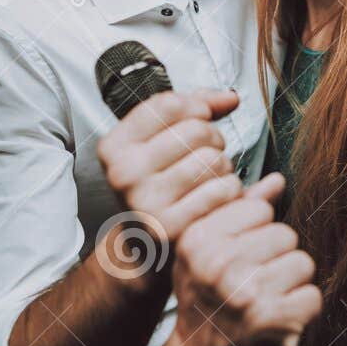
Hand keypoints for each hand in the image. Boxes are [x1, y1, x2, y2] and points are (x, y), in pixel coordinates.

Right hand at [95, 90, 246, 268]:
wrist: (148, 247)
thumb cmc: (162, 184)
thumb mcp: (162, 142)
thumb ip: (196, 109)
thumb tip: (231, 98)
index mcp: (115, 146)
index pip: (168, 104)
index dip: (196, 107)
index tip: (201, 120)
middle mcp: (123, 172)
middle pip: (196, 130)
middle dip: (214, 139)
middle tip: (208, 157)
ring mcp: (144, 201)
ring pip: (213, 159)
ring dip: (225, 167)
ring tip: (212, 178)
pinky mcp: (170, 227)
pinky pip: (221, 190)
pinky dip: (231, 192)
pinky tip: (219, 199)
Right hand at [166, 174, 321, 345]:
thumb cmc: (204, 304)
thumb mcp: (204, 254)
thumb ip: (240, 212)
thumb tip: (277, 181)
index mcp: (199, 239)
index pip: (260, 210)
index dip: (256, 235)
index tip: (240, 259)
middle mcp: (220, 262)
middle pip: (285, 234)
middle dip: (277, 259)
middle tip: (254, 286)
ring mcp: (248, 292)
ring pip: (303, 263)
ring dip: (291, 285)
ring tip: (266, 302)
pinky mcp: (274, 319)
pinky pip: (313, 296)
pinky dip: (301, 311)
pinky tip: (278, 320)